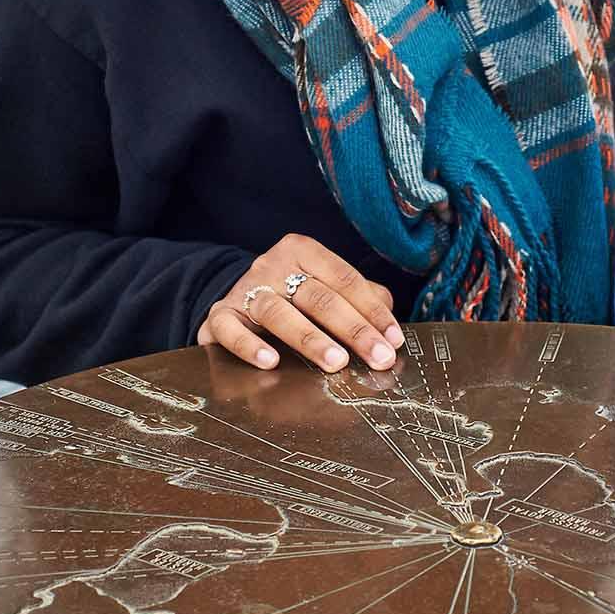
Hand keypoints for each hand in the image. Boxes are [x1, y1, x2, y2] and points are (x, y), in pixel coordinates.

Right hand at [196, 234, 404, 373]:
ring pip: (279, 312)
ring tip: (337, 362)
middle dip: (354, 329)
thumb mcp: (323, 286)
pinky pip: (231, 329)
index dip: (373, 310)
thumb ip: (358, 297)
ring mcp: (245, 290)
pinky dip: (249, 345)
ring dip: (310, 339)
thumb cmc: (290, 295)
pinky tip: (271, 362)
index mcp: (303, 251)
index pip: (345, 279)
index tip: (394, 340)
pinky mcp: (220, 315)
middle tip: (379, 357)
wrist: (234, 298)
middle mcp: (273, 265)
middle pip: (319, 297)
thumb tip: (389, 320)